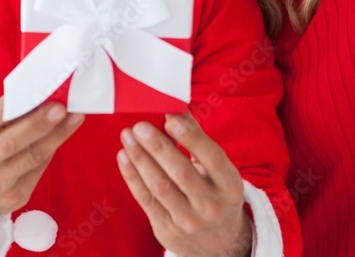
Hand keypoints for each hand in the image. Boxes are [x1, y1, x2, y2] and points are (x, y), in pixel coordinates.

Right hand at [0, 97, 84, 236]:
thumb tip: (36, 96)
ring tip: (74, 117)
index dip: (5, 108)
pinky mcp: (15, 198)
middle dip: (38, 124)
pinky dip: (52, 148)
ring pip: (31, 158)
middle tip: (60, 107)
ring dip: (56, 136)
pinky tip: (64, 133)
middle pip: (9, 144)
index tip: (29, 93)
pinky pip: (39, 169)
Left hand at [117, 113, 250, 256]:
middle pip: (181, 173)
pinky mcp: (167, 230)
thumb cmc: (216, 195)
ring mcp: (188, 221)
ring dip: (140, 159)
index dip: (191, 137)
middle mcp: (211, 206)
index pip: (212, 158)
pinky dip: (133, 177)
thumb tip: (178, 110)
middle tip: (140, 126)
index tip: (170, 118)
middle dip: (158, 147)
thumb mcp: (219, 172)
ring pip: (160, 186)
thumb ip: (199, 141)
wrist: (220, 244)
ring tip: (127, 137)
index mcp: (229, 186)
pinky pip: (146, 200)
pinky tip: (124, 157)